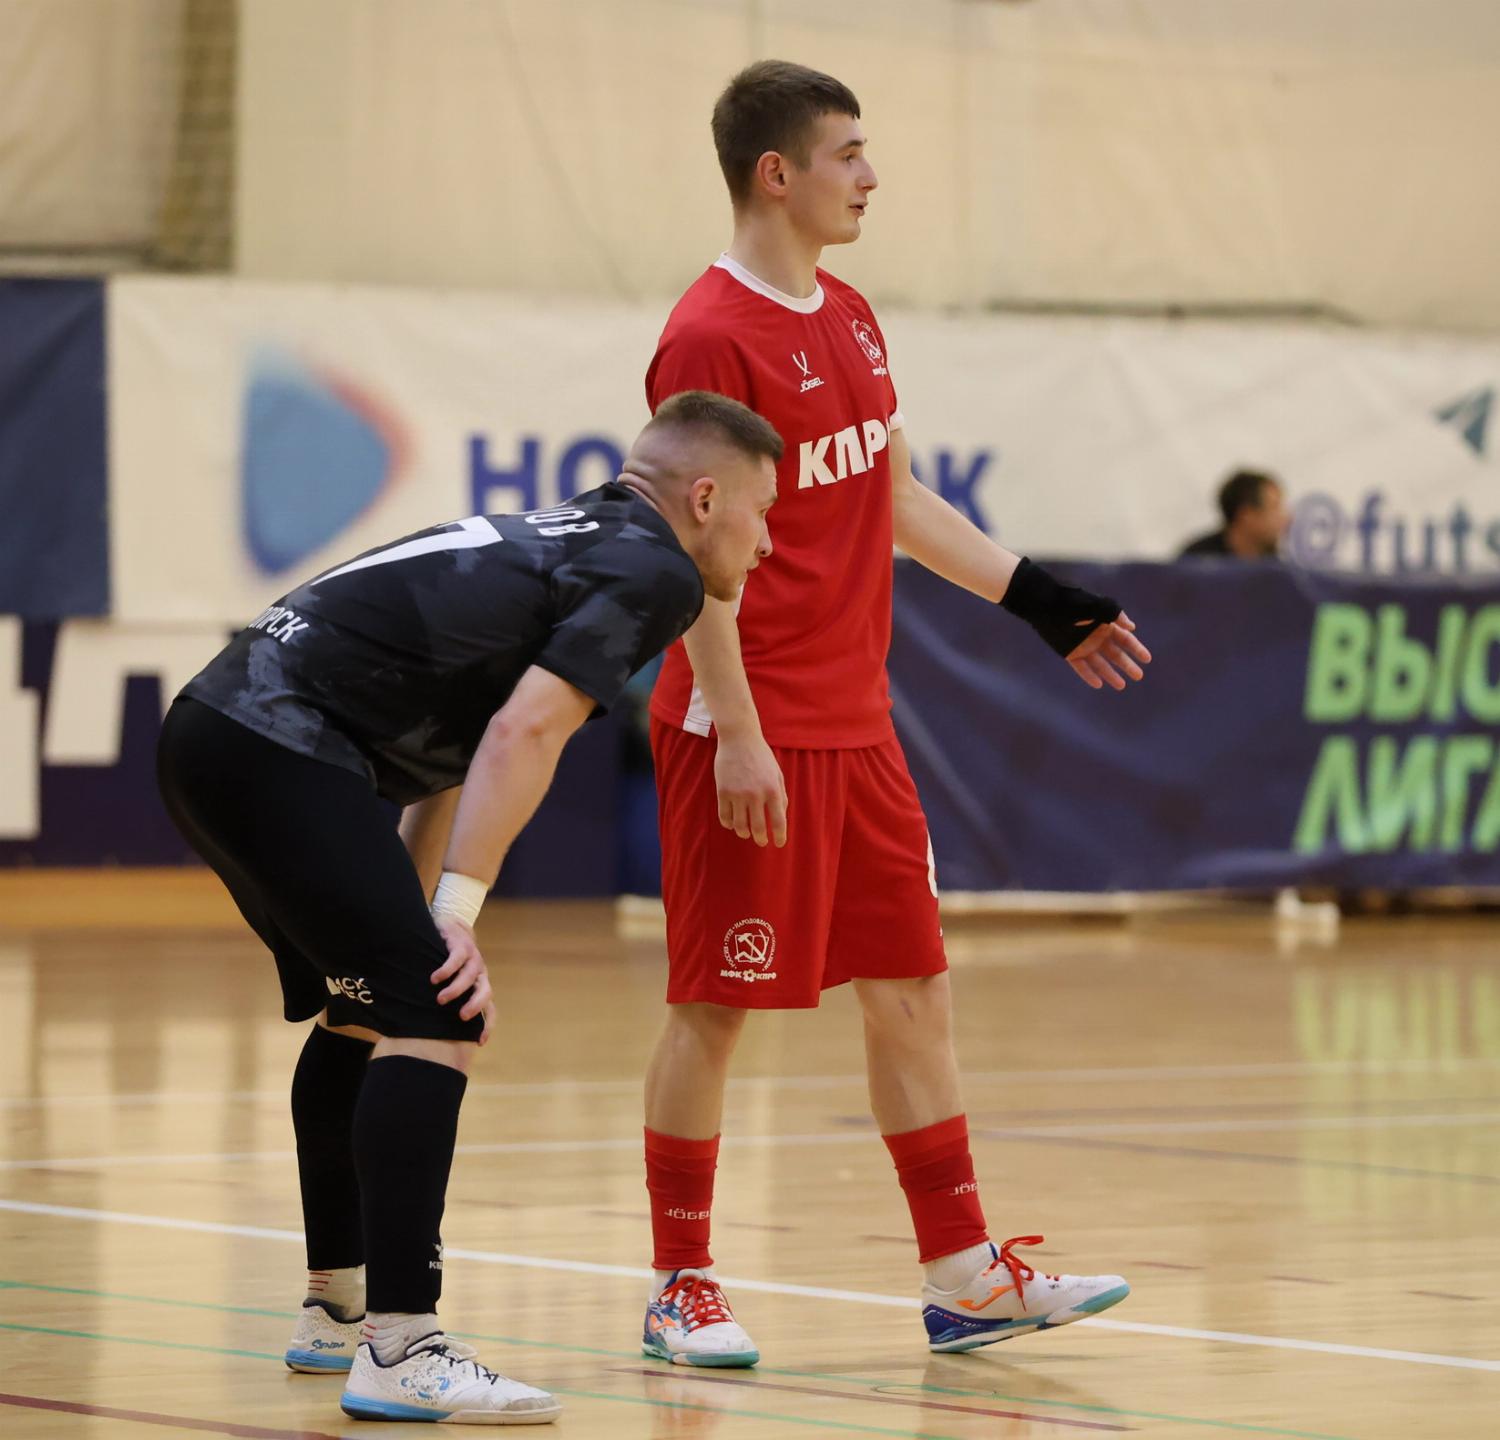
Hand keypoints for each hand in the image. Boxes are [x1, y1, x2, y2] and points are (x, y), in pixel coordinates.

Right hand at [430, 915, 494, 1044]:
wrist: (451, 924)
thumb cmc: (450, 959)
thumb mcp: (453, 981)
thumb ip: (452, 999)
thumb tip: (436, 1027)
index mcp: (480, 984)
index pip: (490, 1008)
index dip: (487, 1025)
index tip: (480, 1042)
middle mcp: (479, 972)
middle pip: (485, 991)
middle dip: (475, 1005)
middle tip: (461, 1016)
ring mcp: (472, 957)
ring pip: (469, 976)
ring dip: (456, 989)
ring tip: (440, 999)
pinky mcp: (460, 944)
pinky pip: (456, 958)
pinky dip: (447, 970)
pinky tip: (435, 978)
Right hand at [714, 731, 787, 846]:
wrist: (739, 738)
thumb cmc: (761, 756)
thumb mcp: (777, 774)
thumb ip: (781, 795)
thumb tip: (780, 817)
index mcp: (773, 790)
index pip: (779, 821)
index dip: (780, 836)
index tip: (778, 843)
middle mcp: (756, 794)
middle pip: (758, 828)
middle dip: (760, 839)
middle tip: (761, 841)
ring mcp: (737, 793)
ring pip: (739, 825)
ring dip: (744, 833)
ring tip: (746, 833)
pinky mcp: (723, 791)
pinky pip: (724, 816)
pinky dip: (728, 824)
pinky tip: (732, 824)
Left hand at [1066, 611, 1151, 691]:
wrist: (1050, 606)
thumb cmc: (1076, 603)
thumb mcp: (1100, 606)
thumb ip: (1117, 616)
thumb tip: (1132, 628)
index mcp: (1106, 626)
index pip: (1125, 640)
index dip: (1137, 649)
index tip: (1147, 659)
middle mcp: (1097, 638)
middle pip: (1115, 655)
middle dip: (1127, 665)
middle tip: (1138, 676)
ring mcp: (1084, 647)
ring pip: (1100, 664)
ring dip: (1111, 674)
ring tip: (1121, 686)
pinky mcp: (1070, 653)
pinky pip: (1081, 667)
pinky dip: (1089, 676)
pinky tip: (1099, 684)